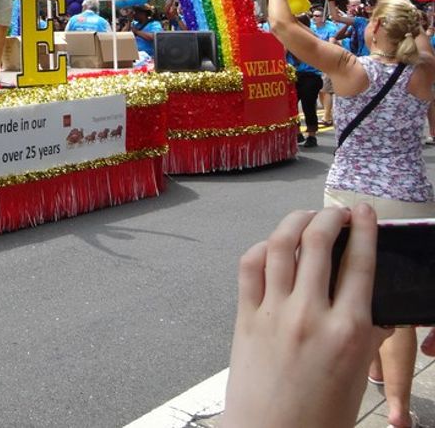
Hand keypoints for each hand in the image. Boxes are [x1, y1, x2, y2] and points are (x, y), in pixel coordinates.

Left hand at [223, 205, 388, 427]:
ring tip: (306, 217)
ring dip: (294, 222)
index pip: (360, 264)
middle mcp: (310, 315)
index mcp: (348, 331)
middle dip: (329, 217)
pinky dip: (262, 247)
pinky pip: (250, 266)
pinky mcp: (245, 316)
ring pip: (280, 245)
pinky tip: (271, 245)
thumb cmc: (319, 415)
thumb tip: (373, 308)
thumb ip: (364, 336)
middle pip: (318, 243)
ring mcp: (274, 312)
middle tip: (337, 211)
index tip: (365, 212)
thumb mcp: (356, 376)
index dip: (364, 229)